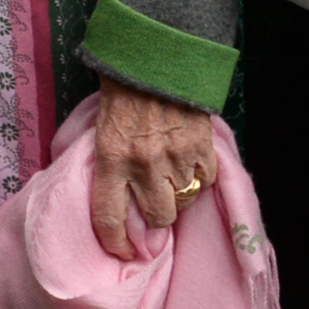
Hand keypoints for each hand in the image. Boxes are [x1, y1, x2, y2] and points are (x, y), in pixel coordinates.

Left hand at [88, 87, 221, 263]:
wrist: (154, 57)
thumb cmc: (122, 91)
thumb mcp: (101, 127)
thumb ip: (110, 162)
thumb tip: (117, 199)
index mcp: (111, 159)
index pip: (109, 217)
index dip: (116, 242)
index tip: (123, 251)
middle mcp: (144, 164)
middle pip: (158, 217)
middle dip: (157, 217)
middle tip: (155, 205)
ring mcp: (176, 156)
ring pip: (185, 201)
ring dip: (179, 195)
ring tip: (173, 178)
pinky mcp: (202, 146)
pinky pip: (206, 179)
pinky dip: (200, 176)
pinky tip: (190, 161)